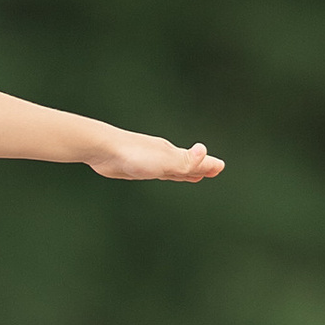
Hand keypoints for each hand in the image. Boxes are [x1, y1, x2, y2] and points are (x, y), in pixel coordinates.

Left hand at [91, 128, 222, 181]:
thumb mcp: (164, 161)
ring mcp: (149, 160)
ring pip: (172, 168)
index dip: (207, 166)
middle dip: (200, 168)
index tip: (220, 167)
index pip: (195, 162)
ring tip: (192, 175)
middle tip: (213, 170)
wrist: (104, 149)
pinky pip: (155, 170)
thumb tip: (204, 151)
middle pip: (186, 164)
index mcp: (172, 155)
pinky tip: (158, 172)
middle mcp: (163, 155)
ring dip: (183, 172)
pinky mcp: (134, 166)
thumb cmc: (134, 155)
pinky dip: (164, 172)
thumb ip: (184, 160)